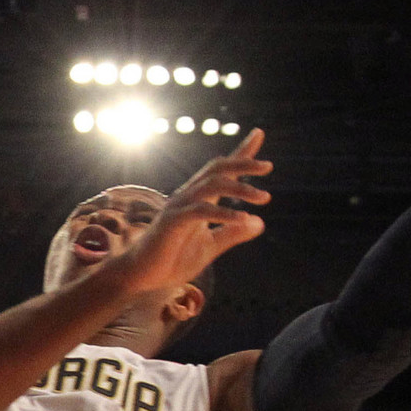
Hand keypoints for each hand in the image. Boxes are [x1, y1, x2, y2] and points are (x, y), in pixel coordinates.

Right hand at [111, 129, 271, 296]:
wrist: (142, 276)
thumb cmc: (171, 260)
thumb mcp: (210, 246)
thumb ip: (232, 234)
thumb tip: (260, 223)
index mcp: (198, 200)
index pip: (221, 171)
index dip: (241, 154)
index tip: (259, 134)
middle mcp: (188, 197)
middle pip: (216, 169)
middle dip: (243, 164)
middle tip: (268, 166)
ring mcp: (178, 207)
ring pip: (211, 185)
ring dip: (240, 189)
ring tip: (264, 198)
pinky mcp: (171, 222)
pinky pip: (200, 210)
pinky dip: (224, 213)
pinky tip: (243, 219)